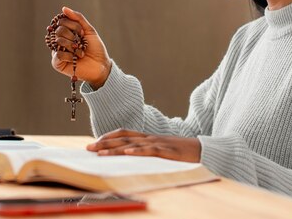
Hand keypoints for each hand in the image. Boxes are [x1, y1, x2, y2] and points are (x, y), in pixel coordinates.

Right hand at [50, 6, 111, 89]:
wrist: (101, 64)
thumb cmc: (95, 48)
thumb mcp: (88, 31)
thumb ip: (78, 18)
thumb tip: (64, 8)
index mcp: (66, 32)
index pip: (61, 22)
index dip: (72, 25)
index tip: (82, 32)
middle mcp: (59, 41)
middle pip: (58, 30)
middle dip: (73, 35)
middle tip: (80, 42)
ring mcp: (57, 52)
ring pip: (58, 41)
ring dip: (72, 45)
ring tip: (80, 52)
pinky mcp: (57, 63)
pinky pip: (58, 55)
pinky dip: (69, 55)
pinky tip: (75, 58)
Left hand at [86, 129, 200, 162]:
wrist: (202, 149)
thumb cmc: (180, 153)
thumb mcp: (160, 151)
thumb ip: (146, 151)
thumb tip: (130, 157)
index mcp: (147, 137)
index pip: (124, 133)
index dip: (108, 137)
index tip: (94, 143)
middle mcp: (149, 138)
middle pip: (123, 138)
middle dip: (105, 143)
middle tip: (89, 148)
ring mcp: (158, 143)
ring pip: (132, 144)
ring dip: (115, 148)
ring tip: (101, 153)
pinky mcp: (167, 151)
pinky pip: (150, 150)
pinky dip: (138, 151)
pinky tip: (128, 153)